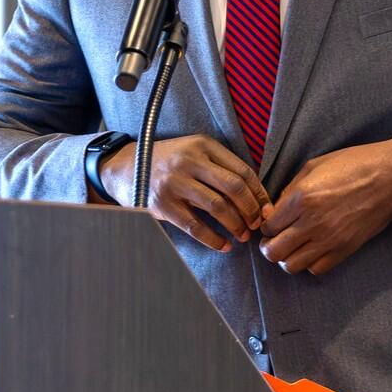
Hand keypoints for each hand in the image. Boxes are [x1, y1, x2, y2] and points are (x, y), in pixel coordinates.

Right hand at [100, 135, 269, 251]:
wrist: (124, 168)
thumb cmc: (167, 162)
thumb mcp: (192, 151)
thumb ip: (219, 166)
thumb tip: (256, 196)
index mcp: (202, 145)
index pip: (242, 171)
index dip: (259, 193)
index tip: (267, 209)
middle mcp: (189, 161)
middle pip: (234, 188)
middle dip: (251, 210)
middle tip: (257, 225)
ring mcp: (174, 182)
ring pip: (218, 207)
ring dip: (236, 225)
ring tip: (243, 236)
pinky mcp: (162, 204)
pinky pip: (196, 226)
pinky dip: (214, 239)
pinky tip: (223, 246)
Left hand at [260, 137, 391, 275]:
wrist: (391, 176)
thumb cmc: (353, 164)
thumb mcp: (314, 166)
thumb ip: (290, 190)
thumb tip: (276, 210)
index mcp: (301, 197)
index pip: (268, 226)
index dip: (265, 225)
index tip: (272, 222)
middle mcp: (312, 222)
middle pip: (274, 251)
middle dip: (269, 247)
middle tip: (275, 239)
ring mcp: (329, 239)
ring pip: (291, 265)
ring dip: (287, 257)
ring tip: (293, 246)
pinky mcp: (345, 249)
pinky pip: (316, 269)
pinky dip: (309, 263)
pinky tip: (312, 250)